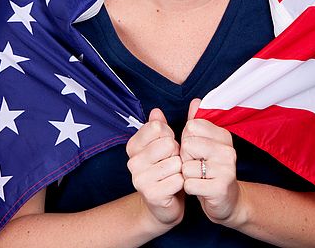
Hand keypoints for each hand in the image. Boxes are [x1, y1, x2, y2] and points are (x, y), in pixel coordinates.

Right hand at [126, 108, 183, 227]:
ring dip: (180, 168)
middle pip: (168, 143)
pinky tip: (174, 187)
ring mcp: (140, 179)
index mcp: (133, 146)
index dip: (169, 135)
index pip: (157, 127)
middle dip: (177, 152)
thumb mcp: (163, 144)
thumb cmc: (166, 169)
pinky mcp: (151, 195)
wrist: (164, 203)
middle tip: (171, 162)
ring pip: (175, 162)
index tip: (166, 146)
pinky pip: (178, 180)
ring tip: (173, 174)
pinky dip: (182, 183)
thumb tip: (156, 110)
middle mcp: (132, 162)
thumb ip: (161, 126)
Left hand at [181, 98, 241, 224]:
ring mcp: (226, 169)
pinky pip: (189, 185)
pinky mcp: (220, 189)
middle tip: (197, 166)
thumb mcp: (206, 143)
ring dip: (188, 175)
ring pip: (186, 167)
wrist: (227, 200)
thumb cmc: (211, 169)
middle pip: (187, 145)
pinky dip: (190, 189)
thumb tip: (196, 101)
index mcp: (224, 135)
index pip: (191, 127)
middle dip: (185, 158)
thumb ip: (198, 122)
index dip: (187, 140)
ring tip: (200, 178)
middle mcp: (227, 150)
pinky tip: (200, 189)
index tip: (197, 150)